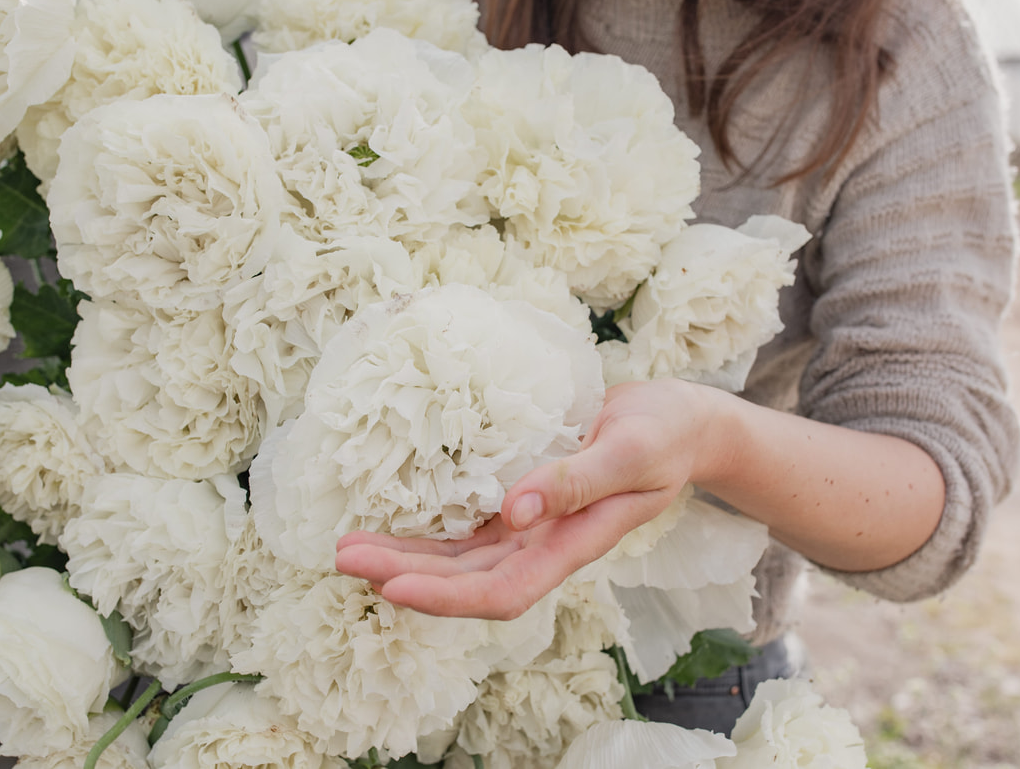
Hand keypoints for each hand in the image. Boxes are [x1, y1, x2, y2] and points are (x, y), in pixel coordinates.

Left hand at [335, 379, 723, 619]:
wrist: (677, 421)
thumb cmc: (664, 435)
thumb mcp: (630, 452)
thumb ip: (576, 482)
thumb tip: (513, 512)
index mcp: (572, 544)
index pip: (501, 592)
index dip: (444, 599)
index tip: (390, 589)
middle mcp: (542, 544)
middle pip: (464, 580)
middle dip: (402, 575)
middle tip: (342, 556)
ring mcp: (529, 525)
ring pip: (457, 556)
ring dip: (404, 555)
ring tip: (348, 544)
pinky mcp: (520, 496)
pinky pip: (465, 523)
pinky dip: (426, 526)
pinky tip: (390, 515)